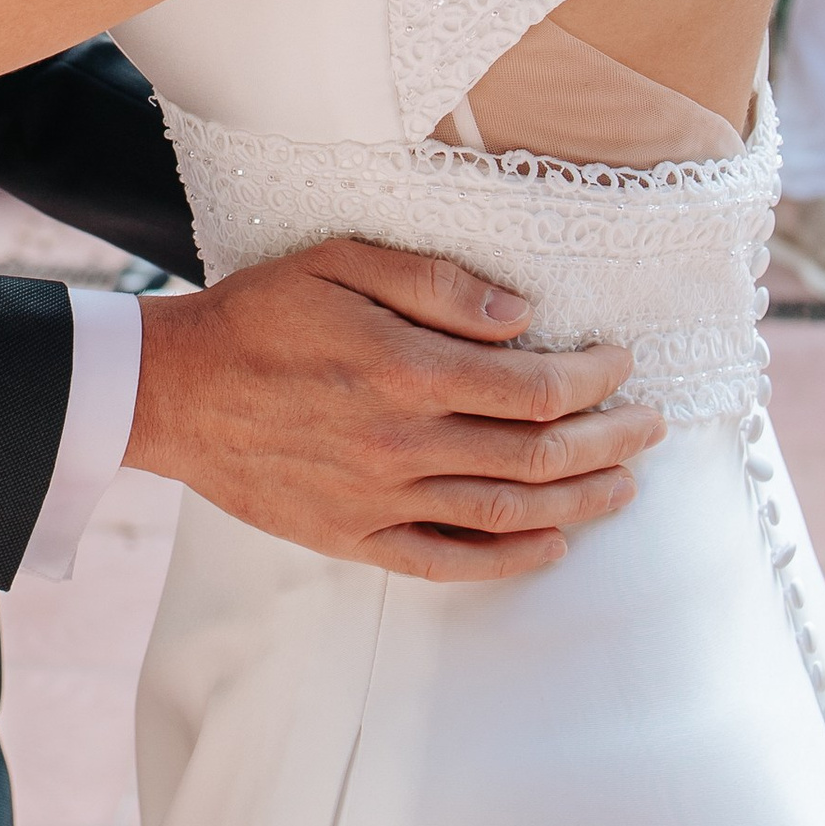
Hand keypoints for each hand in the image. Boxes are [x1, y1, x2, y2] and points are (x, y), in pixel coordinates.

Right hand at [129, 240, 660, 579]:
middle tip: (651, 427)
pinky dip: (509, 559)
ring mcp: (379, 499)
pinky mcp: (354, 538)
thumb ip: (435, 284)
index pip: (533, 387)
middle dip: (609, 440)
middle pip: (537, 454)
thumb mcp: (341, 263)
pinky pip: (449, 562)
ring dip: (580, 502)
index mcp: (405, 371)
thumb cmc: (258, 315)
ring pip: (506, 511)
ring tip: (625, 486)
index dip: (592, 379)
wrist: (174, 391)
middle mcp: (401, 443)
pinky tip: (551, 546)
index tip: (620, 363)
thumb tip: (522, 315)